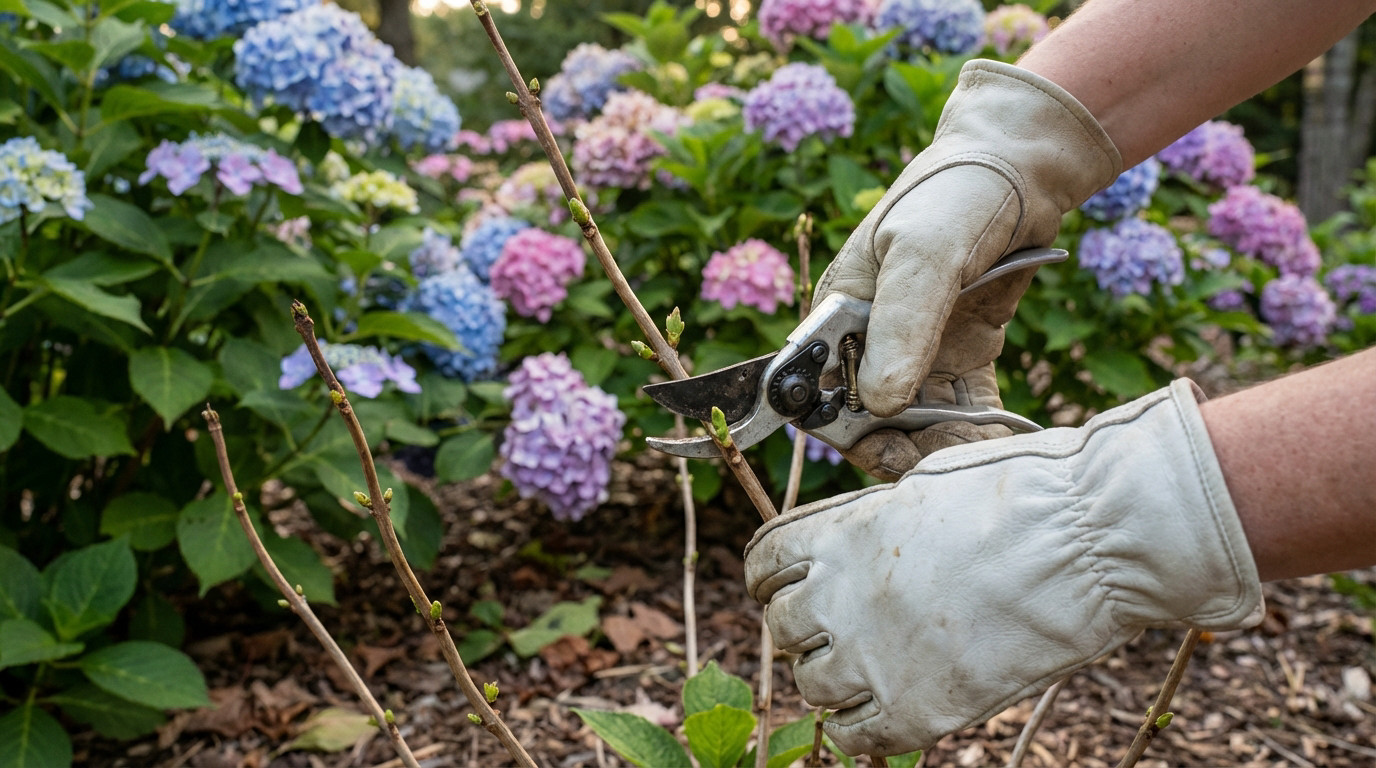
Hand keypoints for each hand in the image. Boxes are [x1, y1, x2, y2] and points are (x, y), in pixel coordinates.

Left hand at [745, 380, 1262, 756]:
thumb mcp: (924, 484)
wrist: (1089, 539)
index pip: (762, 563)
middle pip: (782, 627)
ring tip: (867, 665)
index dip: (769, 575)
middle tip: (835, 625)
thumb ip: (873, 521)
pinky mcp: (918, 712)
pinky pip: (856, 737)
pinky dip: (860, 727)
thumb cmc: (1021, 493)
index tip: (781, 583)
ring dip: (830, 675)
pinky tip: (883, 711)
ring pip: (812, 684)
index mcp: (839, 535)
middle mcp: (840, 598)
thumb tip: (857, 540)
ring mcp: (874, 660)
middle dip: (803, 625)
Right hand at [818, 60, 1119, 479]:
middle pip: (870, 418)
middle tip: (946, 460)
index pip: (820, 391)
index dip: (844, 430)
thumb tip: (878, 404)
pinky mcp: (964, 353)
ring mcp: (920, 348)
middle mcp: (872, 338)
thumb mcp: (923, 255)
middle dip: (902, 446)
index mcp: (839, 314)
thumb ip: (901, 328)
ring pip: (918, 422)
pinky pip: (963, 408)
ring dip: (943, 445)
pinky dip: (977, 430)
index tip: (887, 449)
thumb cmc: (955, 195)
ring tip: (982, 452)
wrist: (1024, 166)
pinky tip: (1000, 440)